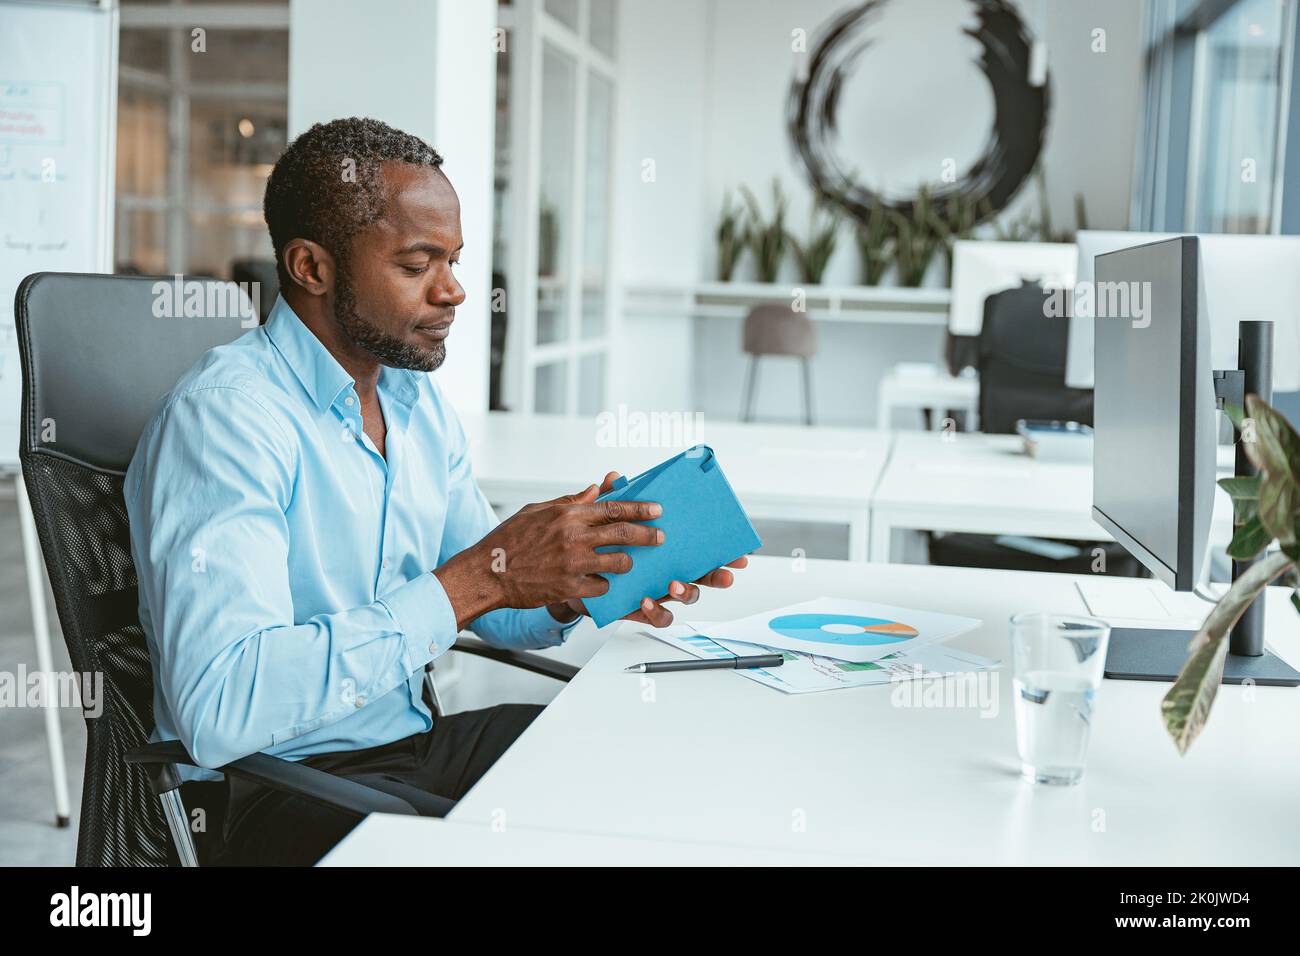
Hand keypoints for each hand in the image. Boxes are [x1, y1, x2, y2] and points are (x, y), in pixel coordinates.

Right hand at [435, 481, 662, 627]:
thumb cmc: (508, 540)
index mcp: (567, 514)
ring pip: (618, 562)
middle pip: (623, 534)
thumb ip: (569, 501)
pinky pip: (601, 587)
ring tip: (628, 563)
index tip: (657, 510)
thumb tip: (594, 491)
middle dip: (648, 535)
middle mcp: (573, 537)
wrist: (487, 572)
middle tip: (660, 537)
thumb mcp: (537, 511)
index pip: (613, 508)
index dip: (640, 509)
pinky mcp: (569, 587)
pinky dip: (603, 585)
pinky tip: (600, 583)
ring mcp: (573, 563)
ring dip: (626, 563)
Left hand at [556, 471, 750, 627]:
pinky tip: (647, 600)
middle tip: (727, 574)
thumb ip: (611, 501)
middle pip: (702, 574)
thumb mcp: (603, 520)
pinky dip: (656, 611)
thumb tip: (614, 477)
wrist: (571, 575)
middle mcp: (669, 569)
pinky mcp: (640, 608)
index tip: (740, 553)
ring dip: (686, 592)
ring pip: (684, 596)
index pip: (700, 547)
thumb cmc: (597, 545)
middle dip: (717, 575)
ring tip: (675, 584)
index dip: (722, 552)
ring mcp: (658, 590)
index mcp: (668, 548)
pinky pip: (657, 616)